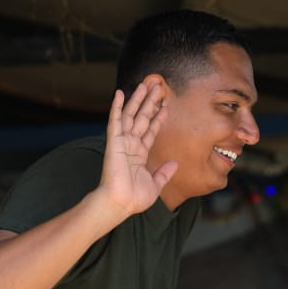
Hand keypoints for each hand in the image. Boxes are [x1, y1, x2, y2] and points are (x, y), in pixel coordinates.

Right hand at [102, 81, 176, 216]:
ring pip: (131, 115)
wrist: (120, 204)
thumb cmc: (134, 199)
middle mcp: (131, 146)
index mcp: (139, 155)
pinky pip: (115, 121)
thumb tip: (174, 163)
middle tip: (157, 88)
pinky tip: (119, 93)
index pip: (150, 131)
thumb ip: (164, 173)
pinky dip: (116, 106)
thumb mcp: (155, 185)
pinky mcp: (113, 142)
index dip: (158, 118)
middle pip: (142, 119)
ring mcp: (122, 142)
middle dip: (150, 103)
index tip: (165, 106)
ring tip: (145, 84)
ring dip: (137, 100)